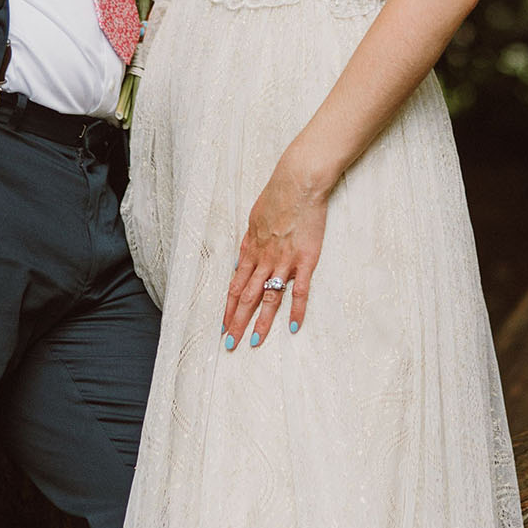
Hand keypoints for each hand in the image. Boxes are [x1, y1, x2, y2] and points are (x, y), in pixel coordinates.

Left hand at [222, 158, 328, 347]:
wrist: (298, 183)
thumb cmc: (277, 196)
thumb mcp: (254, 219)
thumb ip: (249, 241)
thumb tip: (241, 258)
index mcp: (251, 249)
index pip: (235, 285)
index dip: (228, 307)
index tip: (222, 325)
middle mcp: (264, 259)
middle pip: (247, 297)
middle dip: (237, 322)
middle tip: (230, 344)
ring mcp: (285, 261)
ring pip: (269, 298)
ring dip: (261, 322)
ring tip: (254, 342)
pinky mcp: (305, 260)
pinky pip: (300, 290)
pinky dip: (296, 310)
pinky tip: (293, 327)